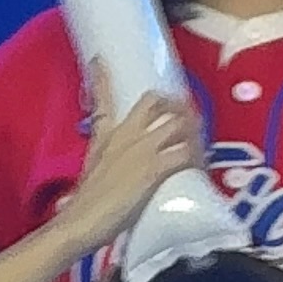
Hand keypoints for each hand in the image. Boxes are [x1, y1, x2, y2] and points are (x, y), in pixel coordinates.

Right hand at [52, 68, 199, 262]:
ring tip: (200, 141)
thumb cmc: (86, 202)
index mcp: (106, 135)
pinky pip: (185, 154)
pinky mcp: (155, 169)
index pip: (102, 98)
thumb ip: (103, 158)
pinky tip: (200, 166)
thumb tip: (109, 161)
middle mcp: (126, 136)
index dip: (100, 77)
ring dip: (193, 131)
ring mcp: (143, 150)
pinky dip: (196, 158)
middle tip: (186, 115)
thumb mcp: (91, 170)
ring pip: (178, 125)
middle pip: (155, 102)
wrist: (82, 221)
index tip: (99, 60)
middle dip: (175, 105)